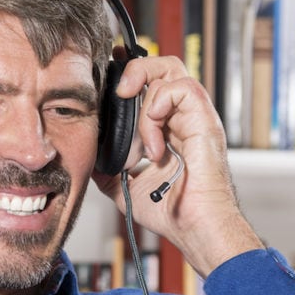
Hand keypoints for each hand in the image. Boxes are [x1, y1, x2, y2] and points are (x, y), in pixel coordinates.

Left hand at [92, 56, 262, 277]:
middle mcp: (183, 118)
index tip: (109, 71)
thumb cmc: (174, 213)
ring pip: (171, 70)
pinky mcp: (204, 120)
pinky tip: (155, 145)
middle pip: (164, 65)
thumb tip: (90, 158)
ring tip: (142, 136)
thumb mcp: (127, 187)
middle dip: (136, 69)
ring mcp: (195, 117)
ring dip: (145, 98)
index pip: (153, 83)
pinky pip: (181, 90)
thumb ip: (110, 169)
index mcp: (170, 128)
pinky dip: (159, 111)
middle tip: (120, 92)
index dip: (131, 72)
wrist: (194, 228)